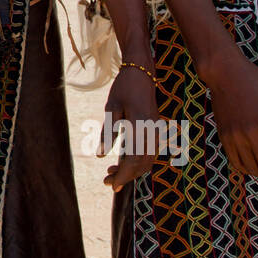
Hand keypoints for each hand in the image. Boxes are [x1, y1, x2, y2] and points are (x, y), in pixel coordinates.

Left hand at [100, 63, 162, 191]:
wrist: (141, 72)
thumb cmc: (123, 88)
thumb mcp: (111, 108)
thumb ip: (107, 132)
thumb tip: (100, 155)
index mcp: (141, 126)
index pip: (134, 159)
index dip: (123, 175)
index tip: (111, 185)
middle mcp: (153, 131)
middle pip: (143, 164)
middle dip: (126, 176)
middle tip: (107, 182)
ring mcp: (157, 131)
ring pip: (148, 160)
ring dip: (132, 170)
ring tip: (111, 173)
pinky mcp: (156, 130)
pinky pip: (150, 152)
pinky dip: (138, 161)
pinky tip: (122, 162)